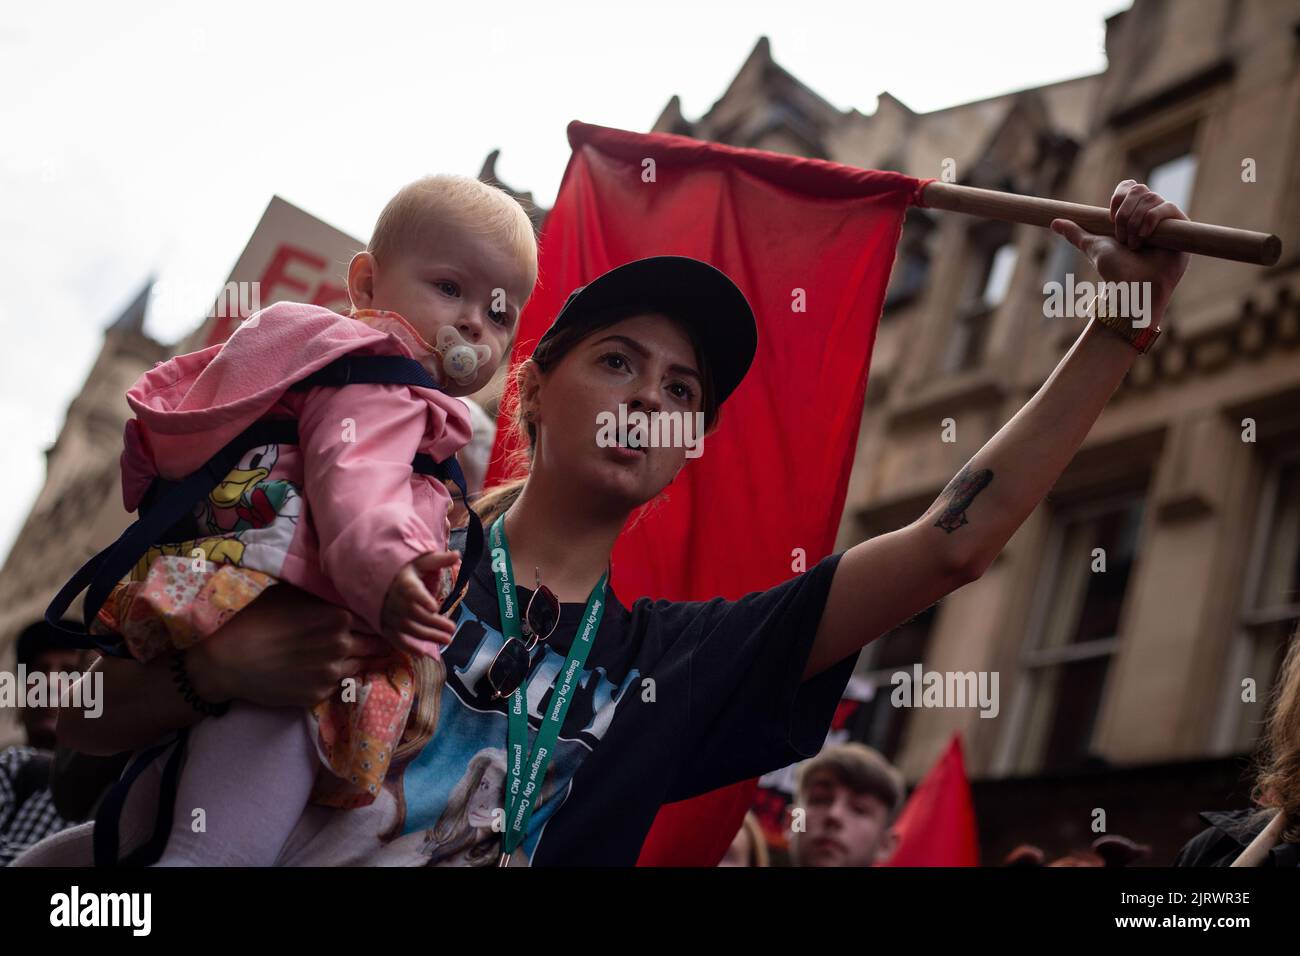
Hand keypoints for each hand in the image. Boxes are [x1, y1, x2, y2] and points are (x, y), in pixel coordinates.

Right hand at [187, 584, 390, 707]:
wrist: (229, 661)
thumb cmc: (257, 619)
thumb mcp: (290, 594)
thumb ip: (322, 592)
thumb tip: (342, 584)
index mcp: (339, 617)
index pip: (376, 619)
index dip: (378, 619)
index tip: (381, 618)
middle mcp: (342, 645)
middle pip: (376, 644)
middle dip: (377, 641)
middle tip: (378, 638)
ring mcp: (332, 674)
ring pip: (361, 666)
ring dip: (360, 659)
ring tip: (355, 653)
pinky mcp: (320, 695)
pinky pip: (340, 685)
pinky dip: (338, 678)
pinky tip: (327, 670)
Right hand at [381, 551, 459, 658]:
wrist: (371, 578)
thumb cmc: (400, 569)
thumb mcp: (418, 560)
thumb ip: (437, 560)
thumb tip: (457, 554)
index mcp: (403, 582)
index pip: (412, 591)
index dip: (422, 599)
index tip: (434, 606)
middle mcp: (394, 600)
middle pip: (416, 614)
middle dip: (435, 623)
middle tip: (452, 629)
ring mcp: (389, 614)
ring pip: (409, 628)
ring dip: (428, 636)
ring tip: (447, 640)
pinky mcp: (384, 624)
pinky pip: (395, 638)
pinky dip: (406, 646)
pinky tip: (421, 653)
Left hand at [1050, 180, 1189, 316]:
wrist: (1132, 288)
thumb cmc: (1115, 271)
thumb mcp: (1092, 246)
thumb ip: (1076, 233)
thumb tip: (1055, 222)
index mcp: (1132, 215)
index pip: (1129, 186)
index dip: (1119, 198)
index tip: (1111, 219)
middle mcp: (1150, 215)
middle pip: (1139, 190)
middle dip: (1124, 213)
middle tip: (1121, 237)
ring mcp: (1166, 221)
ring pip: (1151, 198)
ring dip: (1135, 222)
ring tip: (1133, 245)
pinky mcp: (1182, 227)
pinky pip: (1167, 207)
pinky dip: (1150, 221)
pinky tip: (1145, 239)